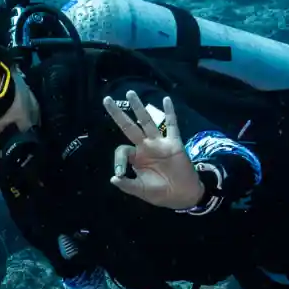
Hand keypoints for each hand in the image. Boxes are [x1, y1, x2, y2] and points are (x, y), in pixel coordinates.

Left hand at [103, 91, 202, 208]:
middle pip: (129, 126)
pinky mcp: (174, 143)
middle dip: (118, 114)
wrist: (182, 195)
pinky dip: (169, 113)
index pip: (122, 149)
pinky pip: (171, 125)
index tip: (120, 173)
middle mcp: (145, 146)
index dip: (118, 160)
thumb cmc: (160, 193)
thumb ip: (127, 184)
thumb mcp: (141, 190)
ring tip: (130, 93)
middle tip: (106, 100)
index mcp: (136, 157)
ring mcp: (159, 143)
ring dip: (139, 107)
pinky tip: (166, 100)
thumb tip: (113, 178)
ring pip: (147, 121)